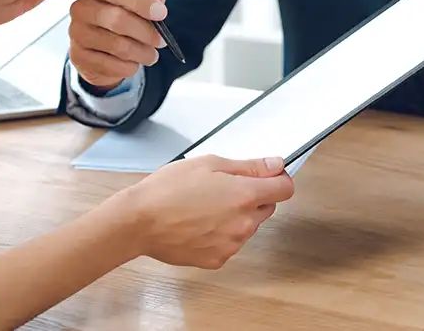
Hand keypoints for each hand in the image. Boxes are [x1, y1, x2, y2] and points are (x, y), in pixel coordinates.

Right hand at [68, 0, 169, 88]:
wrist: (100, 50)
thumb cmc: (122, 19)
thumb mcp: (137, 4)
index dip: (141, 1)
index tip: (161, 13)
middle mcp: (81, 7)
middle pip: (117, 19)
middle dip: (146, 32)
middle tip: (161, 41)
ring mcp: (77, 33)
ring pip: (117, 45)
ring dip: (141, 53)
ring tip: (151, 55)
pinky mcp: (78, 56)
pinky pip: (110, 65)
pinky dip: (128, 67)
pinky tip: (133, 64)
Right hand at [114, 155, 294, 268]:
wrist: (138, 222)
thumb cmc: (167, 190)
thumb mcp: (209, 164)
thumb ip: (249, 166)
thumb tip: (276, 165)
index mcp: (245, 195)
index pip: (285, 188)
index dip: (277, 179)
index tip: (267, 176)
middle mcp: (244, 223)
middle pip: (267, 207)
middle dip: (253, 197)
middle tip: (222, 189)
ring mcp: (232, 244)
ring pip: (248, 226)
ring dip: (236, 217)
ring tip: (204, 207)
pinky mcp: (218, 259)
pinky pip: (230, 244)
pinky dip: (220, 235)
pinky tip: (199, 224)